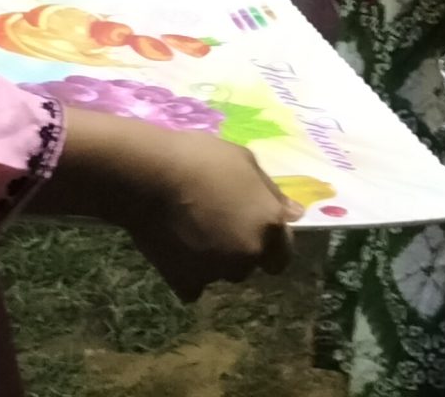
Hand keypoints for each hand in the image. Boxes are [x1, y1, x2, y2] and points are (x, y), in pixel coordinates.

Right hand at [123, 126, 300, 298]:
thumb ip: (272, 193)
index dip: (269, 246)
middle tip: (216, 222)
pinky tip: (176, 248)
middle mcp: (248, 255)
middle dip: (239, 249)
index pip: (282, 256)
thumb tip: (295, 214)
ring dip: (214, 260)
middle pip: (250, 264)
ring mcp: (216, 272)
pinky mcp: (184, 282)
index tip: (250, 230)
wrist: (149, 176)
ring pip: (222, 273)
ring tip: (192, 230)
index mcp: (268, 226)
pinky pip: (193, 285)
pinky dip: (187, 273)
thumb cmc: (202, 159)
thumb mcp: (245, 161)